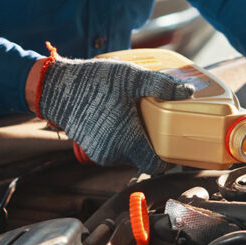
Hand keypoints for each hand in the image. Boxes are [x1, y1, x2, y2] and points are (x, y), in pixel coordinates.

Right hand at [37, 55, 194, 173]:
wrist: (57, 88)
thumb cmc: (95, 83)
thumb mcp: (132, 78)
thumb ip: (162, 86)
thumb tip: (188, 91)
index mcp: (127, 142)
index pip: (156, 166)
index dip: (168, 158)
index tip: (174, 145)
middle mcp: (113, 154)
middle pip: (143, 159)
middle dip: (152, 144)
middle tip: (158, 124)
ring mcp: (100, 154)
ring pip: (127, 155)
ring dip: (135, 142)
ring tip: (137, 119)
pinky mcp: (90, 150)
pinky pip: (113, 150)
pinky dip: (119, 140)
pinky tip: (120, 120)